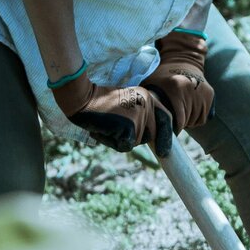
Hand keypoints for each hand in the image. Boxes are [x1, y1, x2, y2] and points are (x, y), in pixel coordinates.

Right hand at [51, 72, 173, 154]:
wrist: (82, 98)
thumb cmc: (98, 103)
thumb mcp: (125, 103)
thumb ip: (139, 116)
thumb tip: (150, 137)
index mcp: (147, 97)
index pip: (166, 119)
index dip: (167, 136)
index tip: (165, 151)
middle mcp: (147, 105)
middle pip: (151, 136)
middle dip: (135, 138)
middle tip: (116, 129)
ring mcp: (140, 116)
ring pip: (137, 142)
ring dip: (121, 140)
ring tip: (108, 126)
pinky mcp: (130, 127)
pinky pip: (126, 146)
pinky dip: (113, 143)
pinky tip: (104, 130)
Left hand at [141, 30, 213, 130]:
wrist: (181, 59)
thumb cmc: (162, 75)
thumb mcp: (151, 84)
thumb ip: (150, 101)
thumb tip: (146, 120)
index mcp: (176, 88)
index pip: (178, 119)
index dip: (172, 126)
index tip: (167, 126)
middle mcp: (192, 90)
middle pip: (187, 121)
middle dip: (179, 123)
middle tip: (171, 118)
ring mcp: (203, 92)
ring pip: (196, 121)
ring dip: (187, 121)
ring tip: (180, 112)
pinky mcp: (210, 94)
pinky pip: (203, 117)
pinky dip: (196, 118)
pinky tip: (188, 110)